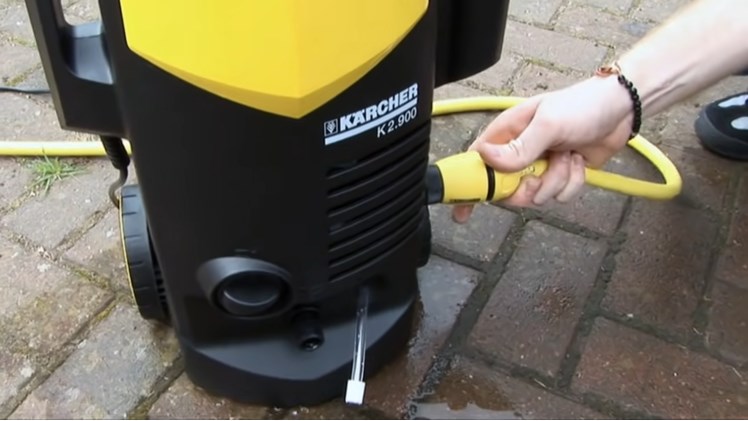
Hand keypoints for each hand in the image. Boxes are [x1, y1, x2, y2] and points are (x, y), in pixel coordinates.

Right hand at [452, 75, 633, 222]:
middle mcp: (519, 151)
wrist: (621, 110)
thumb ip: (519, 147)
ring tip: (568, 156)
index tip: (464, 210)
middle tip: (540, 174)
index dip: (470, 187)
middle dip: (527, 187)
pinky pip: (559, 195)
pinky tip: (578, 161)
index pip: (477, 163)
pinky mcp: (560, 175)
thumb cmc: (582, 105)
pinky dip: (572, 182)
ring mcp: (540, 165)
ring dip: (557, 180)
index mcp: (507, 133)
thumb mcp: (548, 124)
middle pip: (506, 189)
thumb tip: (486, 157)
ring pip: (536, 195)